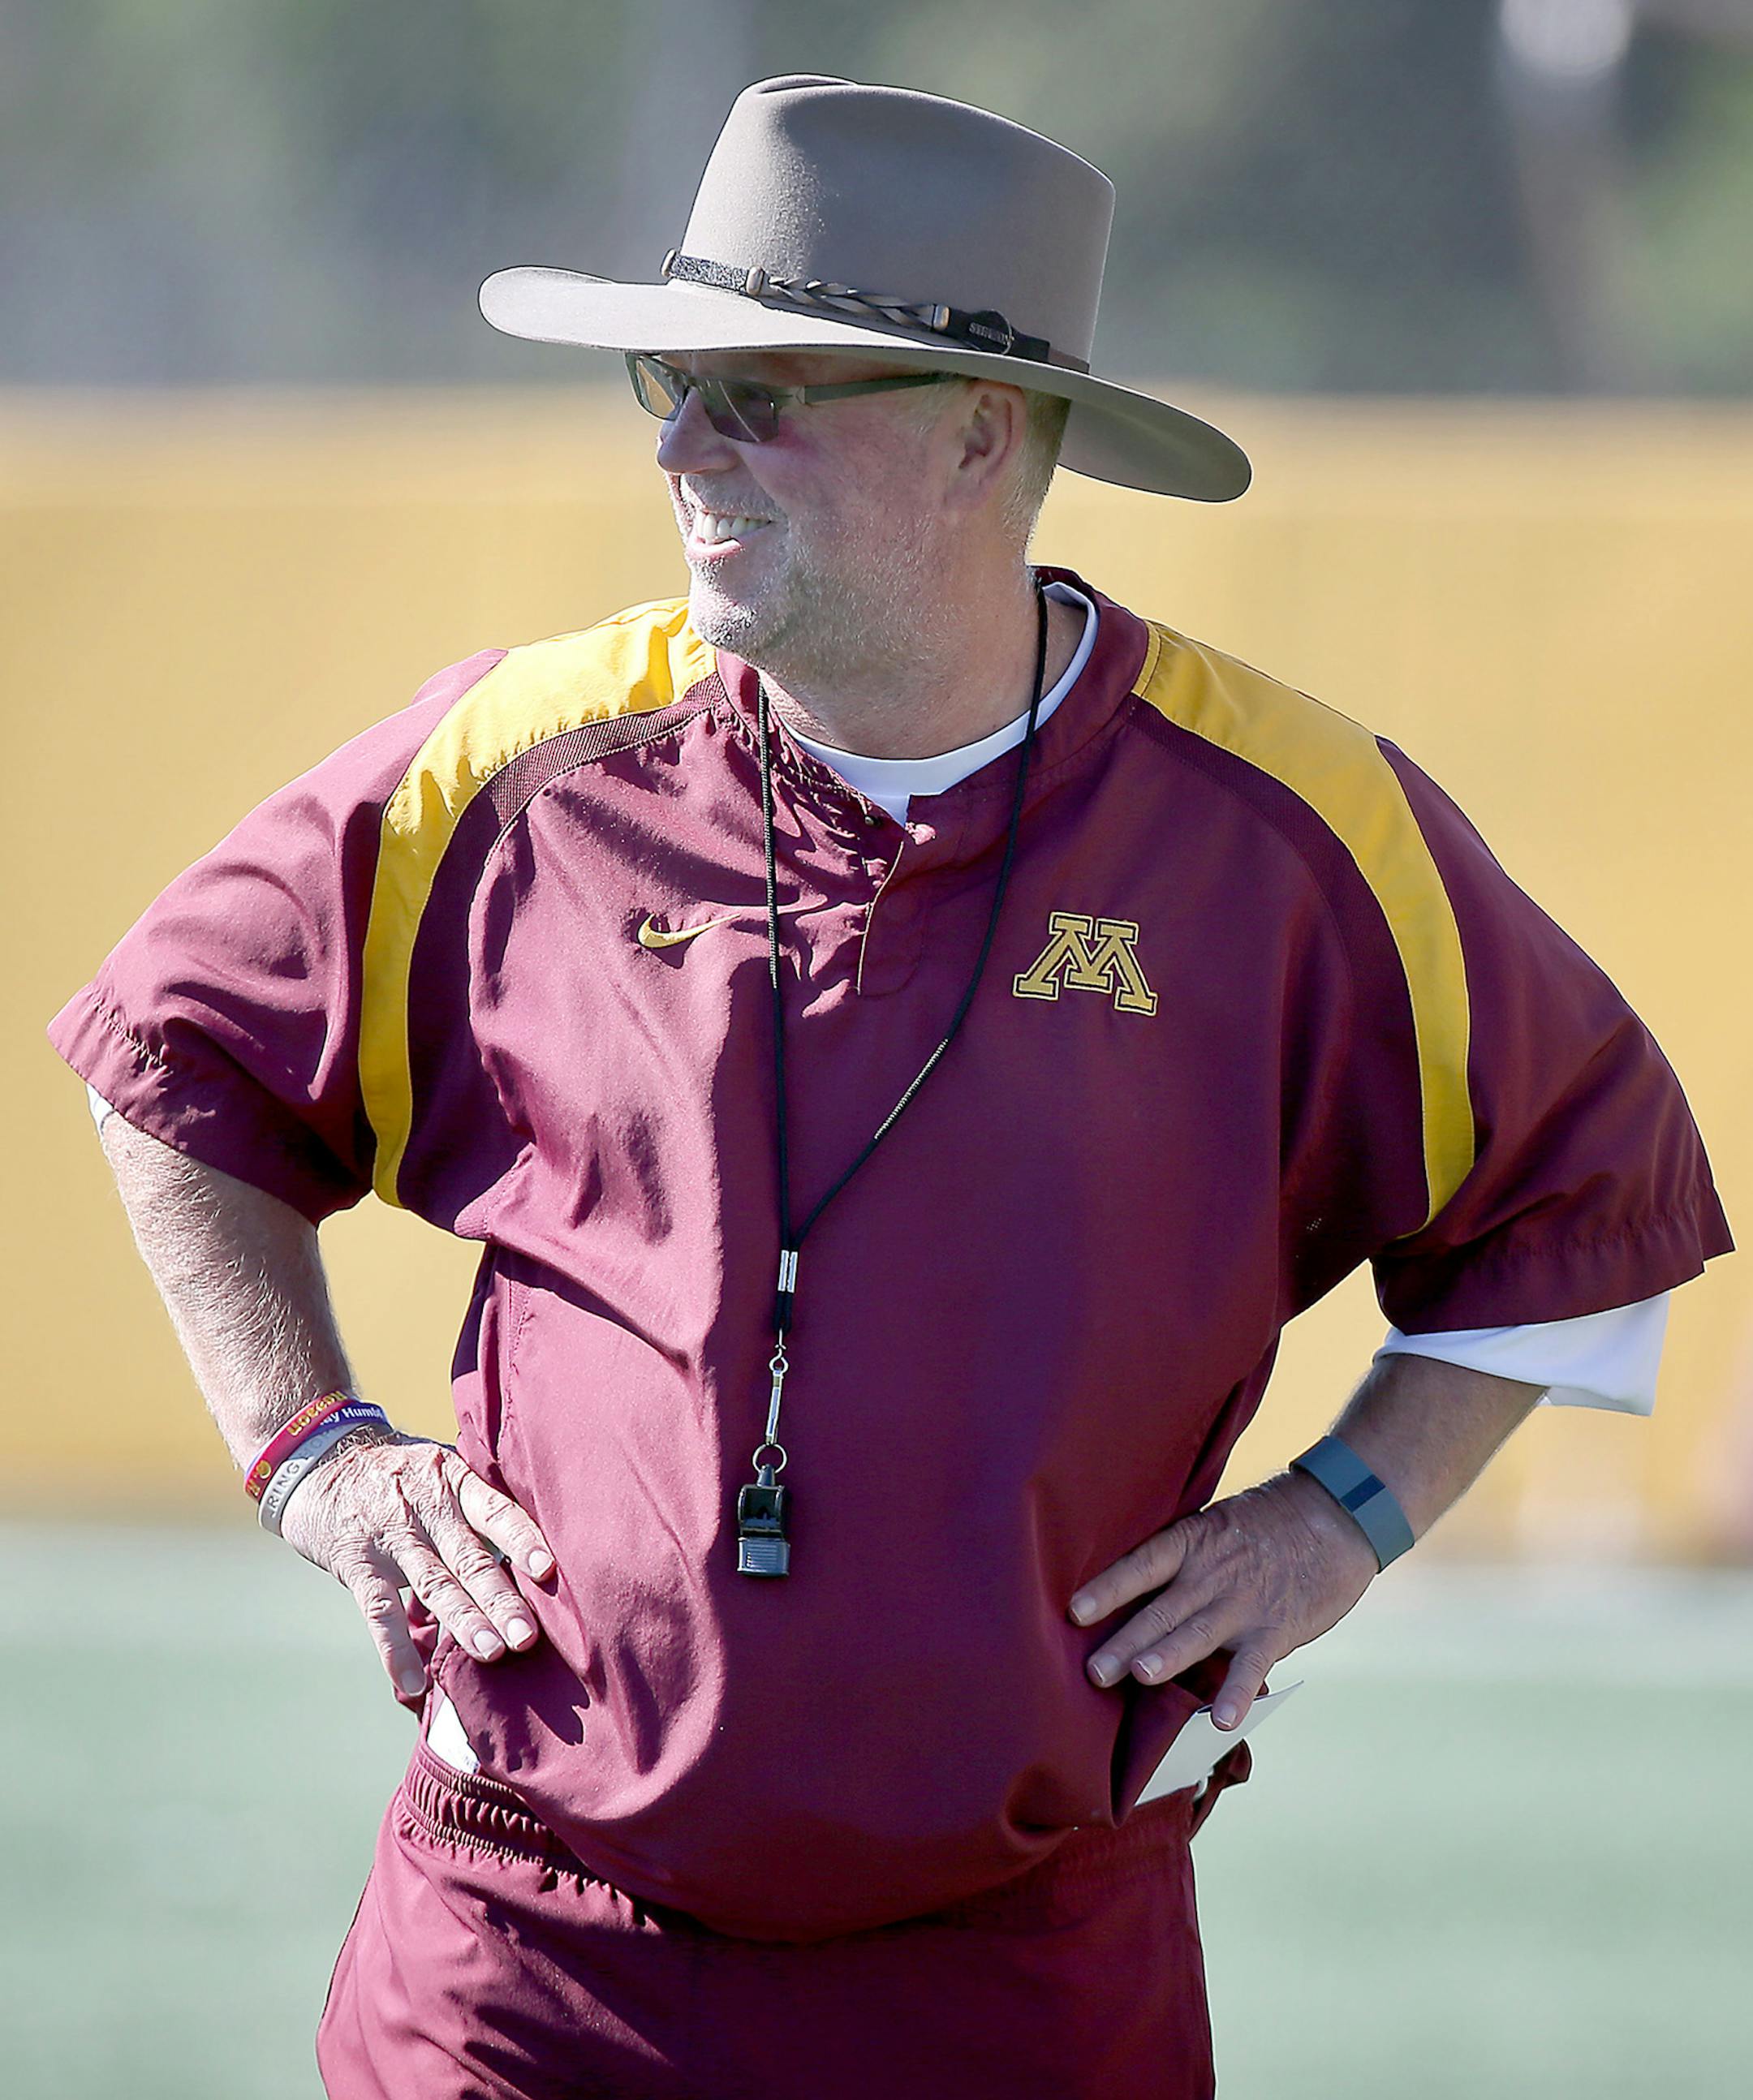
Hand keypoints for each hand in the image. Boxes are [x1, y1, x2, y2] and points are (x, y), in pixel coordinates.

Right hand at [278, 1430, 555, 1701]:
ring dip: (463, 1620)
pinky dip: (395, 1649)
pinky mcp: (357, 1563)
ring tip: (492, 1652)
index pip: (496, 1510)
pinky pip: (379, 1610)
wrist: (320, 1459)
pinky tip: (413, 1682)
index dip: (523, 1539)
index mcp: (452, 1480)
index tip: (548, 1572)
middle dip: (501, 1598)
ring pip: (433, 1583)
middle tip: (527, 1635)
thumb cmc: (398, 1472)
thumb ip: (476, 1500)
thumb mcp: (438, 1468)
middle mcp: (425, 1506)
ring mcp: (390, 1537)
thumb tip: (535, 1542)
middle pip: (469, 1556)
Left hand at [1067, 1468, 1380, 1730]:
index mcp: (1191, 1543)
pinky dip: (1238, 1693)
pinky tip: (1221, 1721)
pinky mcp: (1275, 1629)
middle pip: (1161, 1610)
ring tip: (1140, 1676)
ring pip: (1198, 1634)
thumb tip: (1130, 1593)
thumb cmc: (1264, 1524)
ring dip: (1169, 1657)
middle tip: (1093, 1672)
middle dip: (1126, 1641)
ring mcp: (1243, 1603)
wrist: (1335, 1516)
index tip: (1075, 1611)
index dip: (1109, 1588)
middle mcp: (1211, 1574)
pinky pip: (1252, 1665)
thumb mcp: (1214, 1526)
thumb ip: (1178, 1559)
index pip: (1142, 1566)